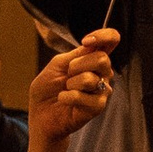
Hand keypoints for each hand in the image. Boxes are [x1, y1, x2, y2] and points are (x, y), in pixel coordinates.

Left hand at [27, 27, 117, 146]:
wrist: (41, 115)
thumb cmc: (48, 89)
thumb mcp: (57, 65)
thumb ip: (75, 54)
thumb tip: (91, 46)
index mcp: (93, 58)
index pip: (111, 40)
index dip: (103, 36)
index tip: (86, 41)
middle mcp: (102, 73)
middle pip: (102, 58)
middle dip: (77, 65)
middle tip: (67, 75)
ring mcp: (102, 90)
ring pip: (90, 78)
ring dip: (70, 83)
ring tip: (65, 89)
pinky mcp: (97, 107)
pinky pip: (82, 96)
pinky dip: (66, 97)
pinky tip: (63, 100)